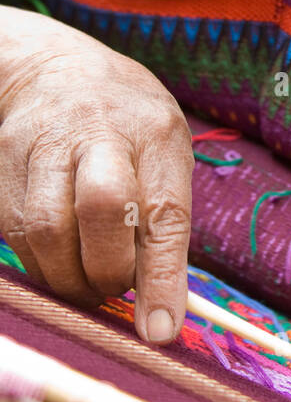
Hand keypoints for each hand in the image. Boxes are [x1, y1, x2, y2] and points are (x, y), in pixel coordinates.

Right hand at [0, 8, 192, 342]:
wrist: (56, 70)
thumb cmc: (128, 125)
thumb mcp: (165, 151)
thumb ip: (163, 218)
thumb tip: (162, 312)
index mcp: (153, 131)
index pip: (163, 210)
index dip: (161, 277)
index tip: (161, 331)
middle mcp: (96, 130)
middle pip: (100, 209)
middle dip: (106, 270)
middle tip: (114, 289)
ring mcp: (41, 143)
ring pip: (46, 231)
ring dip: (68, 278)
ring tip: (87, 281)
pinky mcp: (1, 166)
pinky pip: (15, 234)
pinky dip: (38, 264)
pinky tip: (57, 259)